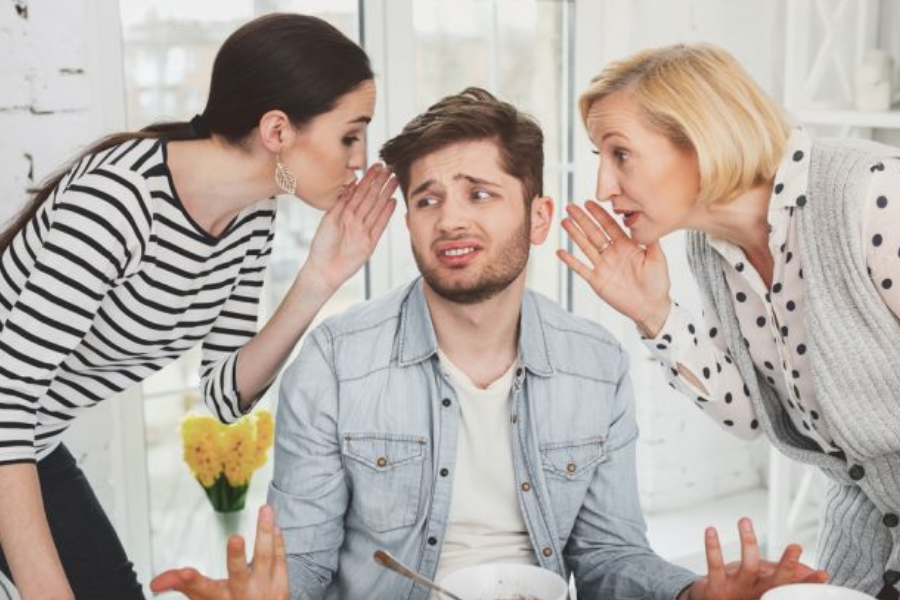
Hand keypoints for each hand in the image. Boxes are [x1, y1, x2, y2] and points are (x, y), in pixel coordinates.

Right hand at [149, 505, 288, 599]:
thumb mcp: (203, 597)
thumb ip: (181, 584)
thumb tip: (156, 582)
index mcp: (219, 598)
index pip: (199, 588)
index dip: (190, 580)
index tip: (183, 572)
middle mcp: (241, 595)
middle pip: (237, 575)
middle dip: (236, 558)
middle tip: (235, 539)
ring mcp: (264, 591)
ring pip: (264, 558)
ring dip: (265, 533)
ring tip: (265, 509)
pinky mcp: (281, 587)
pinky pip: (280, 560)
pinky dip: (278, 542)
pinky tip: (275, 526)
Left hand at [302, 163, 397, 294]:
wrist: (324, 270)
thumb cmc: (321, 246)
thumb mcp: (328, 220)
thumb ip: (340, 204)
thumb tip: (350, 186)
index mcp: (343, 212)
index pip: (359, 191)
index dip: (368, 179)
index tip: (377, 166)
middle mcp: (355, 219)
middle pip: (370, 197)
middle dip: (380, 183)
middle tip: (390, 169)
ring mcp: (364, 230)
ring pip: (377, 208)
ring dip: (386, 194)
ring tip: (395, 181)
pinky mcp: (370, 242)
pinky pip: (380, 225)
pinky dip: (386, 214)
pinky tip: (393, 202)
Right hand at [557, 200, 671, 336]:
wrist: (651, 306)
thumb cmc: (658, 283)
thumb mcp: (658, 258)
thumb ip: (651, 241)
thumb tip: (646, 222)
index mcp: (626, 246)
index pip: (609, 226)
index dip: (599, 214)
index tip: (589, 203)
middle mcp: (612, 253)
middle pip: (594, 232)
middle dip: (582, 219)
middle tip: (571, 207)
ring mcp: (603, 266)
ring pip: (585, 246)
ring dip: (575, 234)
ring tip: (565, 222)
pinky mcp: (597, 280)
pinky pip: (581, 268)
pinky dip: (570, 261)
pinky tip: (560, 252)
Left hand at [684, 518, 827, 599]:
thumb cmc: (740, 595)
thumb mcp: (763, 587)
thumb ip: (781, 577)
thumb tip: (805, 570)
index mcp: (769, 593)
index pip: (791, 587)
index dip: (808, 582)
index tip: (824, 574)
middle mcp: (756, 592)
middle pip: (776, 581)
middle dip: (787, 564)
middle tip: (796, 547)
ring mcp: (736, 590)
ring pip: (748, 566)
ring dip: (748, 542)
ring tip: (745, 520)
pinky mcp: (716, 587)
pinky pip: (715, 565)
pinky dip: (713, 547)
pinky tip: (711, 530)